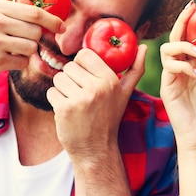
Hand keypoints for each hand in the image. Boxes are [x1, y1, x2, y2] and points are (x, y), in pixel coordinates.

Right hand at [0, 0, 64, 82]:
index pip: (34, 12)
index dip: (52, 20)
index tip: (62, 26)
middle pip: (36, 31)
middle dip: (36, 37)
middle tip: (26, 38)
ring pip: (31, 47)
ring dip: (27, 50)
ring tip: (12, 48)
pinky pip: (23, 62)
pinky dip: (19, 62)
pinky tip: (6, 58)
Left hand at [46, 44, 146, 166]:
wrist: (96, 149)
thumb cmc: (109, 117)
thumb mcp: (125, 93)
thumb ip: (136, 69)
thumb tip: (144, 46)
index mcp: (111, 80)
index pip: (84, 55)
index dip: (81, 64)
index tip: (85, 76)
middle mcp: (97, 88)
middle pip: (69, 67)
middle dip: (72, 78)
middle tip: (81, 93)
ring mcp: (80, 99)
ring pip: (59, 78)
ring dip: (62, 89)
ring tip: (74, 102)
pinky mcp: (64, 109)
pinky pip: (51, 92)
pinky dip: (55, 100)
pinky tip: (67, 110)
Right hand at [160, 2, 195, 155]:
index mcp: (191, 66)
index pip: (188, 38)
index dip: (190, 22)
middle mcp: (179, 69)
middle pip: (174, 38)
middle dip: (181, 22)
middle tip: (191, 9)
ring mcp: (171, 77)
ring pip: (167, 50)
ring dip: (183, 46)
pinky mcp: (166, 87)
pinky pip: (170, 68)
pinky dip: (184, 66)